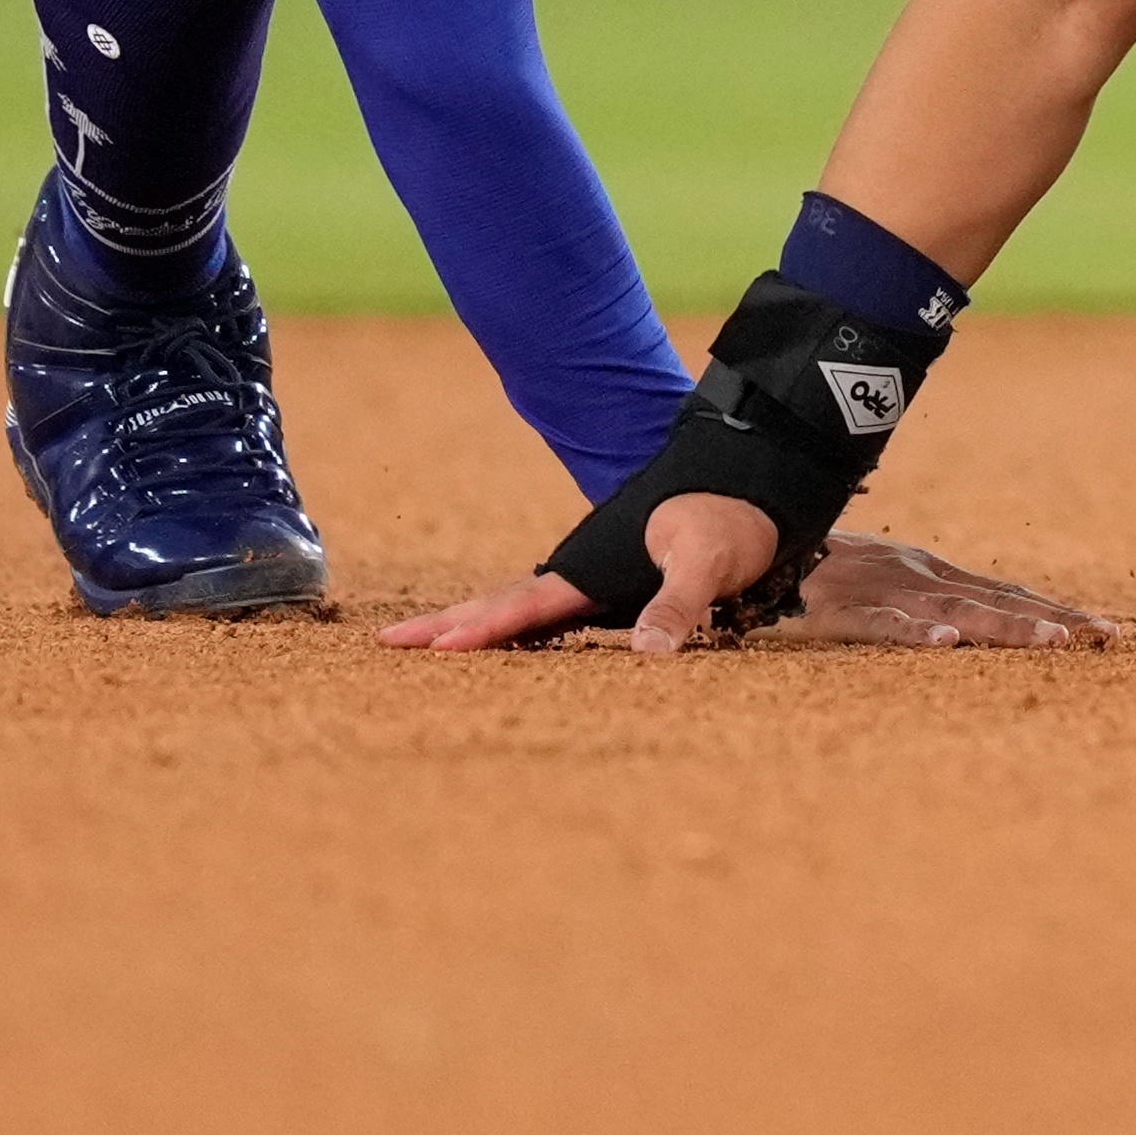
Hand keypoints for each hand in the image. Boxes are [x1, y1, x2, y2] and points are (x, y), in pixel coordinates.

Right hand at [376, 493, 781, 655]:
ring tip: (427, 643)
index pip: (523, 607)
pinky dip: (512, 624)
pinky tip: (501, 640)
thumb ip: (677, 605)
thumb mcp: (709, 560)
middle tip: (387, 643)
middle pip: (500, 603)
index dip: (480, 630)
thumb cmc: (729, 518)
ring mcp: (591, 576)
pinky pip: (546, 610)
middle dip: (446, 624)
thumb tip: (646, 656)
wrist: (748, 478)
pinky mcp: (609, 583)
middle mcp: (581, 571)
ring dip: (471, 623)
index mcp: (592, 567)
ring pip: (516, 604)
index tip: (434, 648)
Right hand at [781, 531, 1117, 649]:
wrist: (755, 544)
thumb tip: (971, 630)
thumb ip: (925, 605)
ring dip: (1006, 627)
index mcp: (932, 576)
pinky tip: (946, 643)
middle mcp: (919, 579)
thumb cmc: (821, 573)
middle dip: (1054, 620)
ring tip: (1054, 643)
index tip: (1105, 631)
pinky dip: (915, 632)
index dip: (1054, 610)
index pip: (1007, 593)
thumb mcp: (884, 583)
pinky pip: (882, 623)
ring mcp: (883, 592)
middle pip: (998, 601)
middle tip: (1107, 638)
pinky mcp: (840, 611)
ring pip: (954, 612)